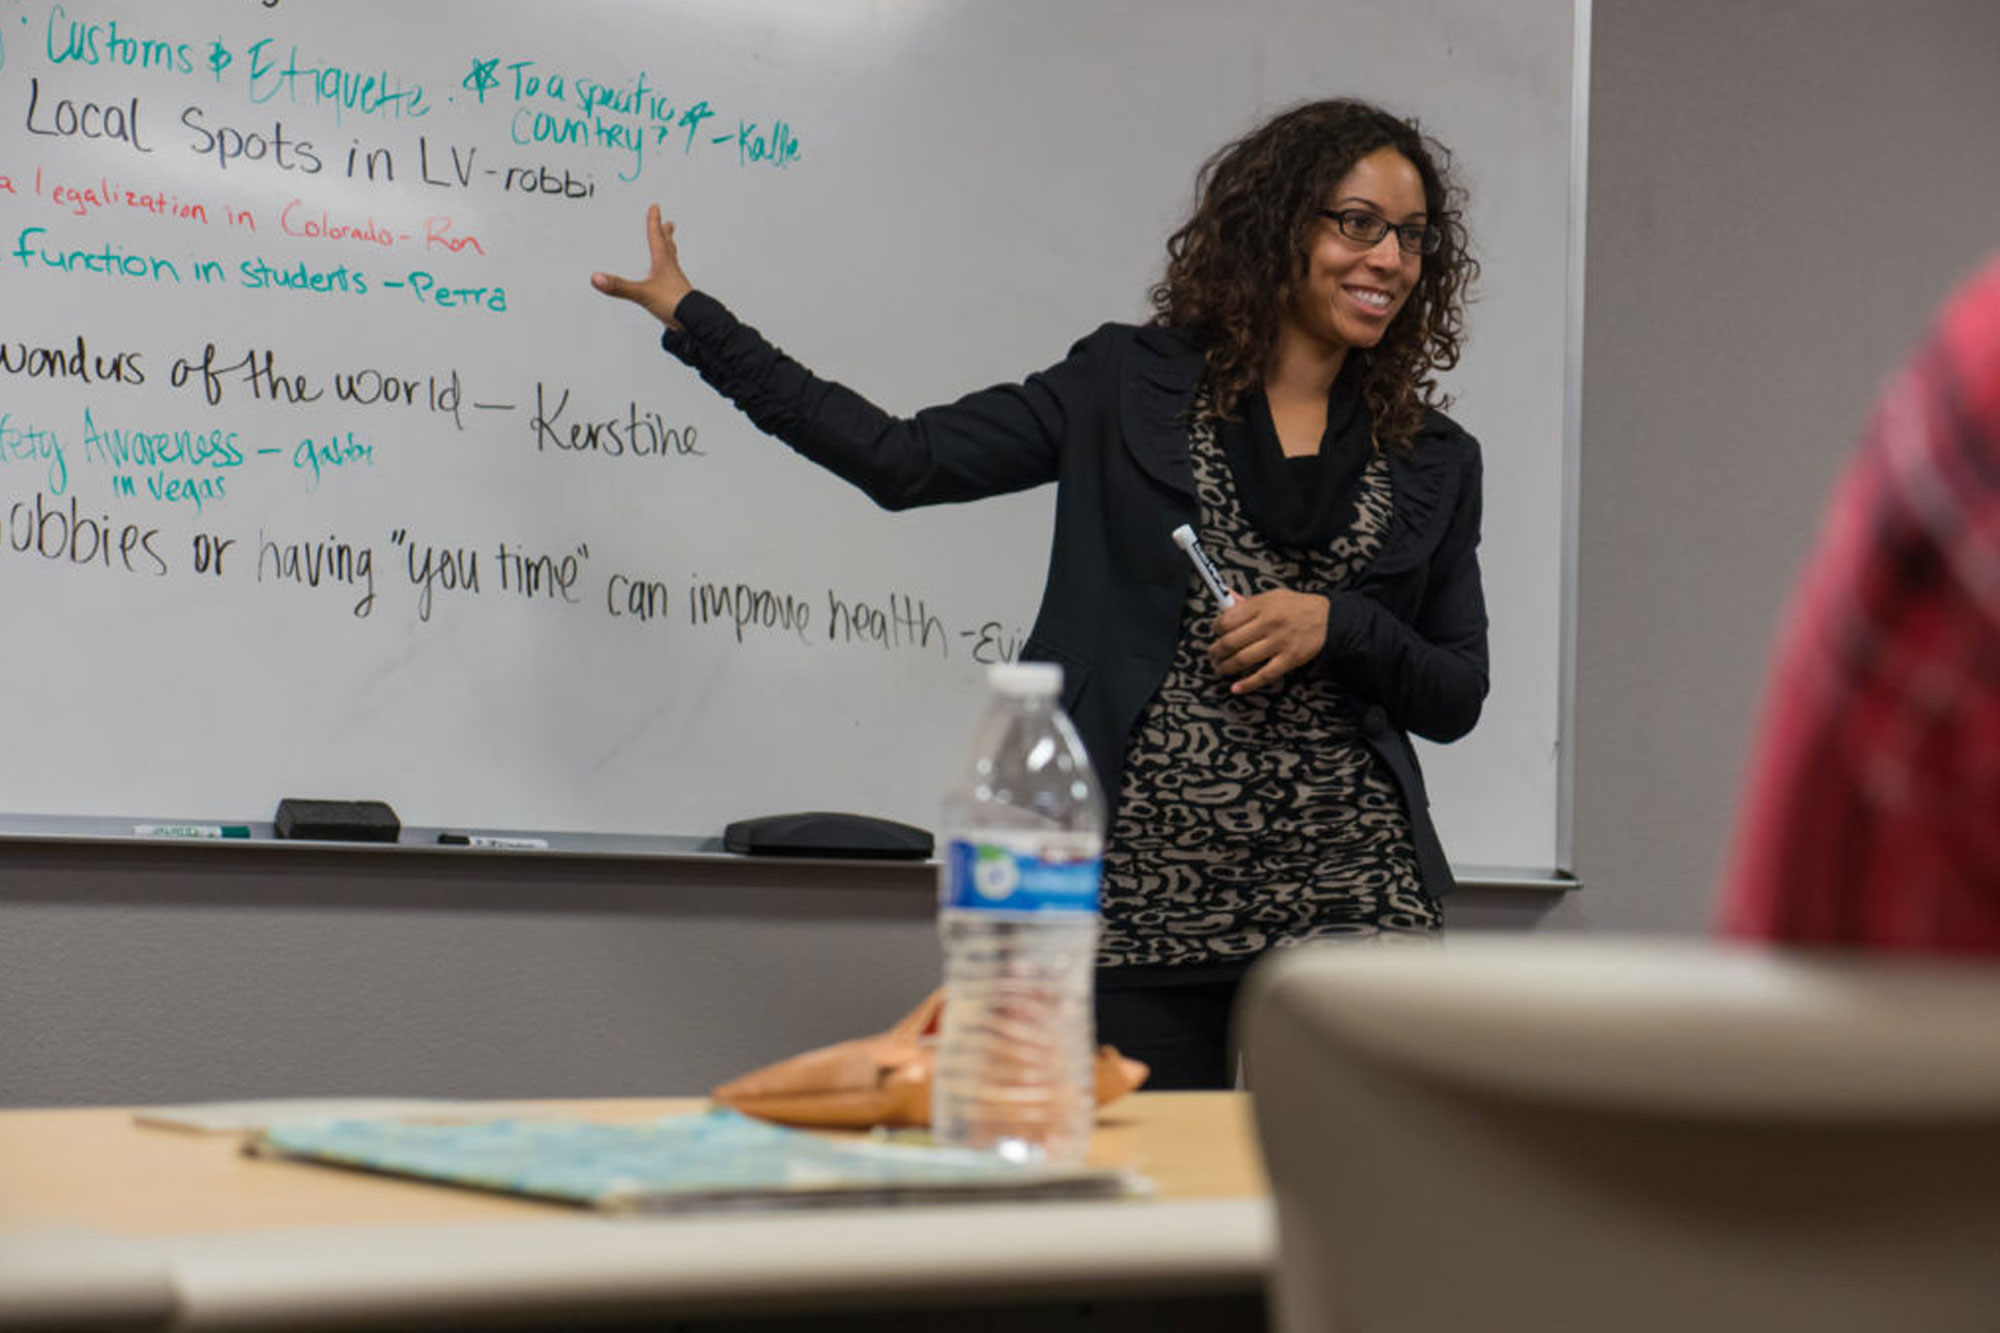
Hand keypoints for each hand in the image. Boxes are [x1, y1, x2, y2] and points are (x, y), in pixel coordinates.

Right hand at [590, 204, 694, 329]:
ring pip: (671, 260)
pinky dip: (667, 271)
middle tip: (669, 223)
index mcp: (663, 263)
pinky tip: (665, 278)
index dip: (654, 222)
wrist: (693, 321)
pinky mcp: (675, 293)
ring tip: (669, 245)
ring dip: (669, 250)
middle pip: (668, 246)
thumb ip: (619, 286)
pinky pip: (670, 276)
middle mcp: (670, 269)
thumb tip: (598, 278)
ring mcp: (674, 281)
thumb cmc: (674, 303)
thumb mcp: (642, 293)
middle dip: (666, 233)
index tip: (655, 208)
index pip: (657, 237)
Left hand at [1207, 588, 1329, 693]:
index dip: (1216, 628)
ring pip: (1243, 659)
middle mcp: (1268, 624)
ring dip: (1226, 667)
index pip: (1227, 619)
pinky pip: (1264, 675)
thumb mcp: (1272, 597)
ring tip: (1220, 668)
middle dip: (1216, 651)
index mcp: (1262, 606)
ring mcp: (1278, 643)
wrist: (1328, 619)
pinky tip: (1236, 688)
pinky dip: (1247, 684)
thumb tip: (1225, 596)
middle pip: (1231, 642)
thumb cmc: (1297, 607)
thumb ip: (1247, 601)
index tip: (1215, 632)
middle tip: (1213, 654)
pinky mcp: (1289, 659)